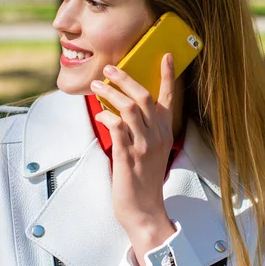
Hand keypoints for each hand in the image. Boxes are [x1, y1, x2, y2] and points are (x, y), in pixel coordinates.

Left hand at [90, 53, 176, 265]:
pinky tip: (100, 114)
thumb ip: (144, 130)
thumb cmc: (145, 180)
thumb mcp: (152, 151)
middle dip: (124, 78)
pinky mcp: (128, 157)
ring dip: (110, 94)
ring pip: (128, 108)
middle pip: (143, 96)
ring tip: (96, 87)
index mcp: (164, 132)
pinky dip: (107, 116)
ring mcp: (143, 146)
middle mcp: (157, 136)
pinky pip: (117, 128)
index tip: (165, 55)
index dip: (167, 76)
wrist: (145, 209)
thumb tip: (125, 109)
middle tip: (108, 69)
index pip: (167, 98)